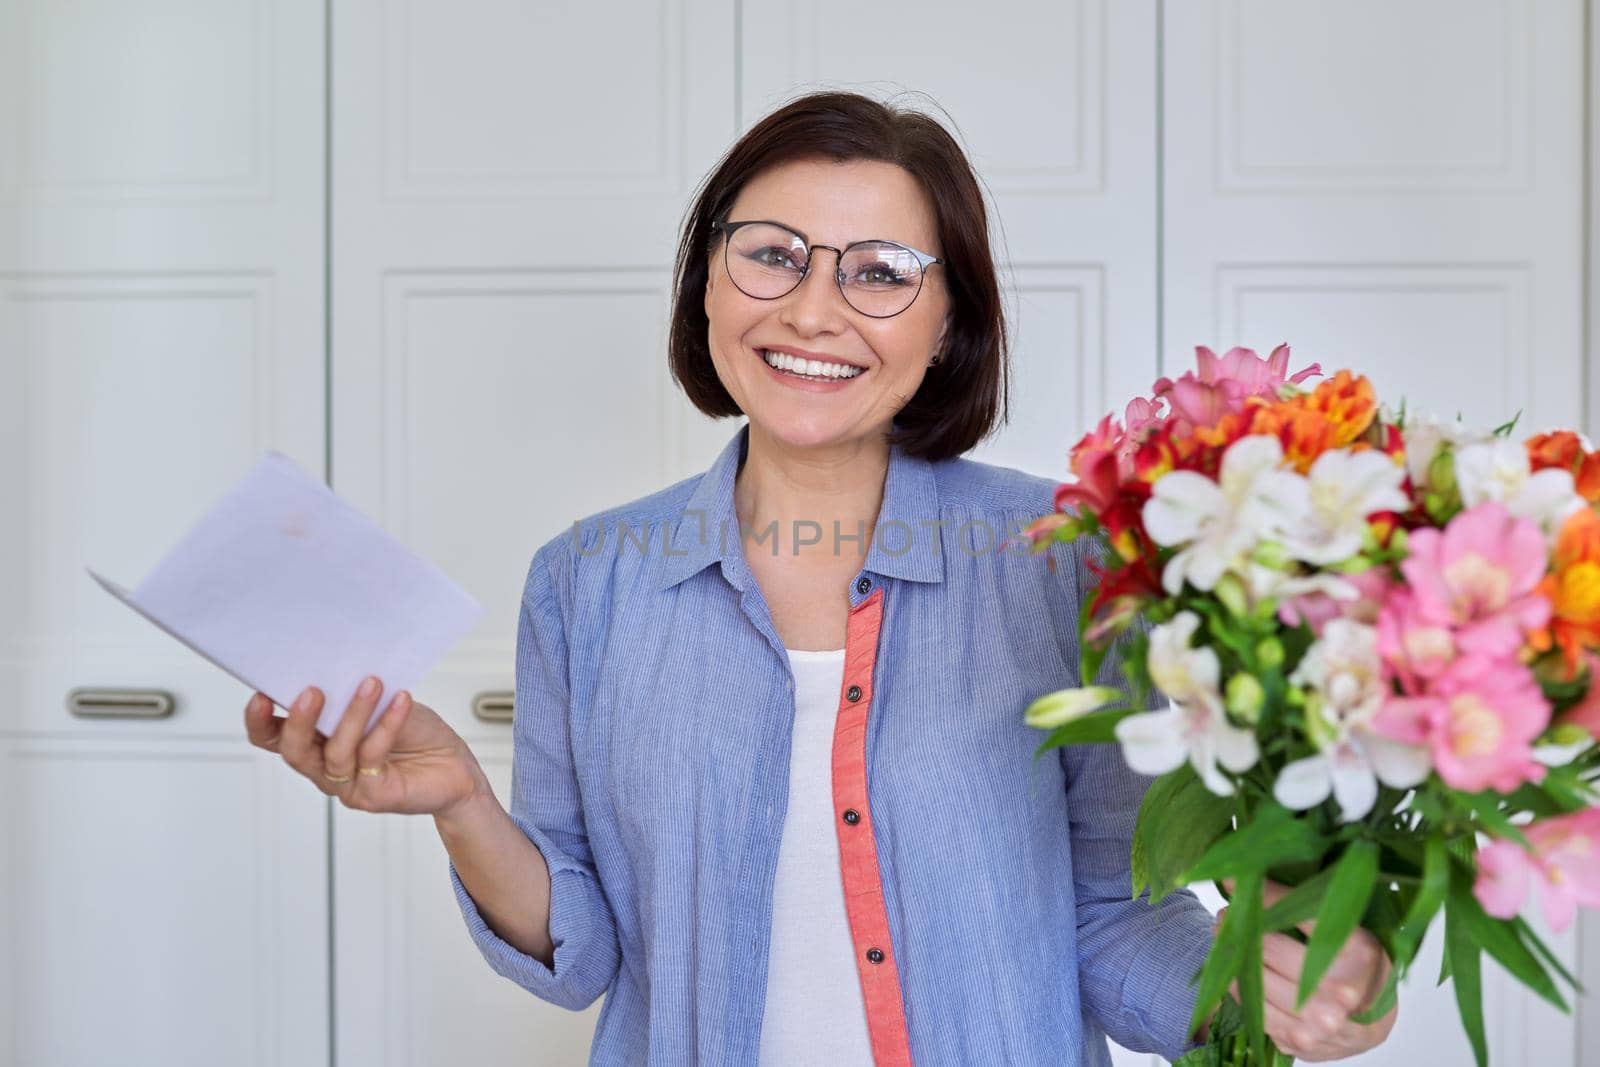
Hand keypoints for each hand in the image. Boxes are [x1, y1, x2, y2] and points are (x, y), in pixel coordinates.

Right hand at [244, 678, 491, 818]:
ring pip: (336, 753)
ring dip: (353, 715)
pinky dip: (386, 725)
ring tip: (371, 684)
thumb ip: (354, 693)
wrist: (455, 767)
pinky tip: (401, 701)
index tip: (261, 694)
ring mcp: (348, 786)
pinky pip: (372, 758)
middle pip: (294, 751)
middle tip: (312, 691)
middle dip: (298, 721)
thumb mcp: (383, 704)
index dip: (260, 721)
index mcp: (317, 743)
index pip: (274, 737)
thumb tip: (337, 665)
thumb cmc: (416, 733)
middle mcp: (325, 768)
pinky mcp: (375, 795)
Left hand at [1211, 879, 1397, 1061]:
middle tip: (1228, 912)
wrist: (1372, 1023)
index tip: (1235, 877)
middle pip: (1267, 946)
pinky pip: (1251, 1006)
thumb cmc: (1359, 966)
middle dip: (1239, 925)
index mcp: (1360, 952)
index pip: (1299, 913)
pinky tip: (1236, 969)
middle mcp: (1341, 990)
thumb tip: (1264, 867)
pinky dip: (1237, 984)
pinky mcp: (1297, 1040)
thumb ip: (1317, 903)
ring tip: (1226, 935)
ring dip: (1232, 954)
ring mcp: (1319, 1020)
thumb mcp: (1353, 928)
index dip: (1263, 894)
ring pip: (1254, 976)